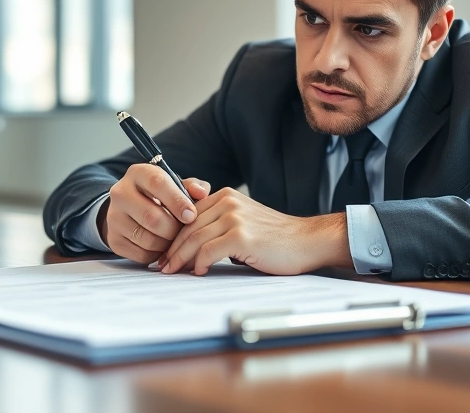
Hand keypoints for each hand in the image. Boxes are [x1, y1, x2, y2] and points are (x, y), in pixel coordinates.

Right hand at [98, 163, 210, 264]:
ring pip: (148, 239)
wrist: (130, 209)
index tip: (191, 215)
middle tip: (184, 230)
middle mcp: (120, 193)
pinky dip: (157, 254)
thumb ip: (192, 187)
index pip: (158, 183)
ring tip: (173, 237)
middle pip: (152, 217)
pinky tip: (161, 245)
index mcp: (138, 173)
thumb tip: (202, 193)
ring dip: (167, 243)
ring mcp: (114, 217)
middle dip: (174, 228)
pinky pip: (142, 255)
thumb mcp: (176, 185)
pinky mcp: (113, 240)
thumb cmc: (160, 196)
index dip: (177, 201)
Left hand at [159, 188, 350, 275]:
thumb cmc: (276, 238)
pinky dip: (199, 264)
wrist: (307, 241)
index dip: (173, 235)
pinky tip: (198, 272)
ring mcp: (235, 218)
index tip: (165, 253)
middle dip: (172, 249)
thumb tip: (192, 245)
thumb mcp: (244, 221)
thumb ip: (220, 224)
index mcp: (226, 196)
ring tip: (173, 272)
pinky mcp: (241, 236)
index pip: (189, 215)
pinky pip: (208, 251)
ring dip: (180, 258)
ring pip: (194, 239)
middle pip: (188, 227)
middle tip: (163, 266)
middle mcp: (228, 202)